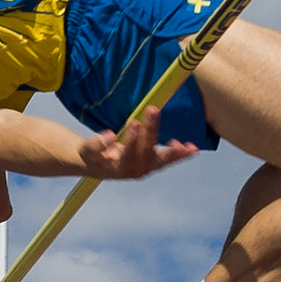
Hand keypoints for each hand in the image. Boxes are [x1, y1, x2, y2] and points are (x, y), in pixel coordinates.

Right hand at [78, 107, 199, 179]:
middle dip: (150, 131)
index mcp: (118, 169)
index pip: (127, 154)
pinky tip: (193, 149)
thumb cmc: (93, 157)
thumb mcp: (87, 151)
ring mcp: (146, 168)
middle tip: (153, 110)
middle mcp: (135, 171)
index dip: (131, 140)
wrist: (100, 167)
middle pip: (146, 152)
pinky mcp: (154, 164)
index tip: (134, 123)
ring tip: (189, 147)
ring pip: (161, 158)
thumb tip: (109, 136)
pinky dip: (181, 155)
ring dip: (175, 152)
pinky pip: (169, 159)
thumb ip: (95, 145)